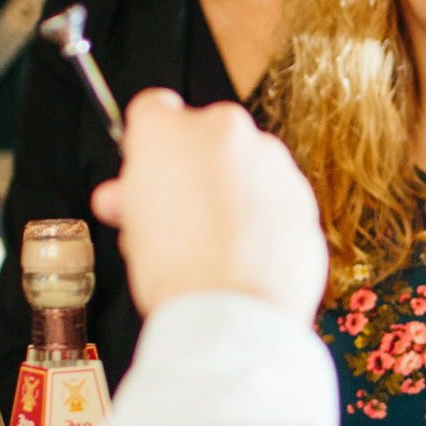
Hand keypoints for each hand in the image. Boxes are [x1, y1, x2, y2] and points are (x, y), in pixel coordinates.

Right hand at [90, 90, 328, 324]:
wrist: (234, 313)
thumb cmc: (176, 272)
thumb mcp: (131, 229)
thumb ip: (132, 198)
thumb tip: (124, 198)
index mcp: (169, 130)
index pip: (152, 112)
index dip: (147, 147)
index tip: (147, 173)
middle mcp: (225, 131)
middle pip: (204, 139)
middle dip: (192, 171)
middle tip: (174, 216)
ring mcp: (271, 162)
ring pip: (245, 168)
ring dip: (231, 193)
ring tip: (214, 244)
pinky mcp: (302, 196)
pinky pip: (275, 200)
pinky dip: (263, 218)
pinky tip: (246, 254)